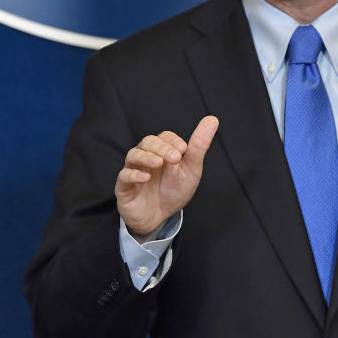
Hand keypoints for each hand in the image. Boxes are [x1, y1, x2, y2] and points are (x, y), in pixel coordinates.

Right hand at [115, 116, 218, 236]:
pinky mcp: (124, 187)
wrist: (159, 217)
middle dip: (162, 148)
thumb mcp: (191, 169)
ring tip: (159, 163)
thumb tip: (212, 119)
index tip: (184, 150)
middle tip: (175, 158)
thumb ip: (199, 146)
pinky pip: (124, 176)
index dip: (173, 141)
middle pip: (148, 142)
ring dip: (146, 157)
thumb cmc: (174, 190)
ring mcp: (133, 170)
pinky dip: (134, 175)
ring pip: (133, 155)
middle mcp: (146, 157)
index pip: (165, 137)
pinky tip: (146, 178)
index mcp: (161, 151)